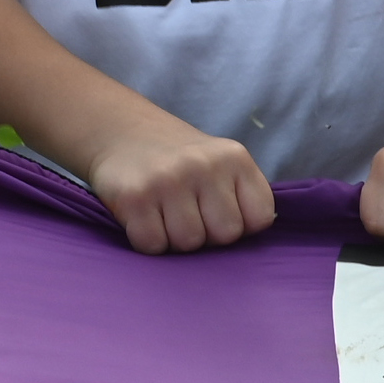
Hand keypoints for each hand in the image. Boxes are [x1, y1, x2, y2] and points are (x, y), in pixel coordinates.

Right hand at [87, 123, 275, 254]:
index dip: (241, 224)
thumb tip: (251, 250)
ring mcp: (168, 179)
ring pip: (189, 244)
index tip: (219, 212)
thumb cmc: (181, 161)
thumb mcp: (221, 164)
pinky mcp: (134, 197)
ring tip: (165, 213)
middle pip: (225, 235)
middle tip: (189, 213)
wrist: (123, 132)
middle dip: (208, 235)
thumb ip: (242, 198)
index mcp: (234, 157)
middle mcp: (203, 164)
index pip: (260, 218)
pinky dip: (148, 239)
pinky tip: (145, 216)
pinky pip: (153, 245)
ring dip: (175, 238)